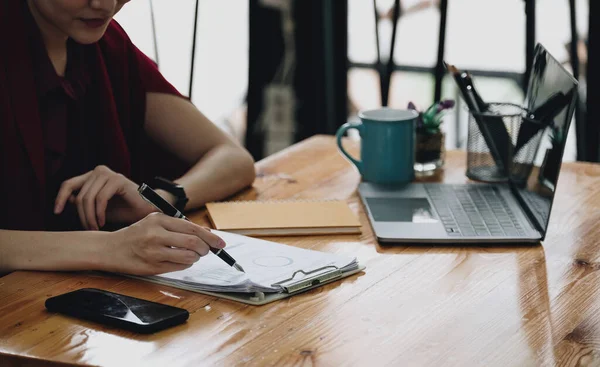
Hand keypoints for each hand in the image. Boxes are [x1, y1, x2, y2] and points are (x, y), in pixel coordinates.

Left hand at [54, 165, 155, 229]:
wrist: (146, 210)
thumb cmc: (124, 210)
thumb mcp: (98, 208)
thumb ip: (83, 202)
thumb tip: (68, 201)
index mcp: (92, 176)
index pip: (69, 184)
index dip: (60, 198)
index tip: (56, 212)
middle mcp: (99, 171)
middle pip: (79, 195)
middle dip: (81, 216)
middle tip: (88, 229)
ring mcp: (108, 174)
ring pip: (88, 198)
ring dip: (89, 217)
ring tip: (95, 228)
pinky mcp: (118, 180)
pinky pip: (100, 199)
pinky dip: (99, 213)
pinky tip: (102, 222)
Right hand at [103, 213, 225, 274]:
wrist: (111, 248)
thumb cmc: (137, 234)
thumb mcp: (155, 222)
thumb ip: (179, 226)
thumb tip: (206, 233)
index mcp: (159, 219)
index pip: (192, 228)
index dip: (210, 237)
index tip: (220, 243)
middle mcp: (156, 234)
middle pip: (194, 242)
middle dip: (206, 248)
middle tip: (207, 250)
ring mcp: (154, 252)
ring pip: (188, 257)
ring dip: (196, 258)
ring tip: (193, 255)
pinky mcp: (152, 267)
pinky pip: (179, 267)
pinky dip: (186, 265)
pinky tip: (181, 261)